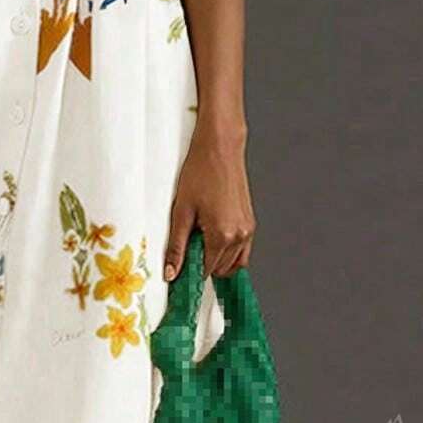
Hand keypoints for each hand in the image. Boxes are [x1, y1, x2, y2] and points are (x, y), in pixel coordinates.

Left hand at [164, 128, 256, 279]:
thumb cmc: (201, 172)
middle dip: (203, 266)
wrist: (220, 148)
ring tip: (198, 244)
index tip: (178, 274)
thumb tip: (171, 272)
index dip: (190, 273)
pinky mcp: (250, 223)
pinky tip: (211, 240)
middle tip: (186, 252)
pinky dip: (228, 253)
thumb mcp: (181, 211)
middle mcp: (240, 235)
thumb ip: (176, 246)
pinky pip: (242, 251)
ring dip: (217, 262)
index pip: (206, 270)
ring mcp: (248, 230)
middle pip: (220, 270)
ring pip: (234, 263)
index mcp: (222, 235)